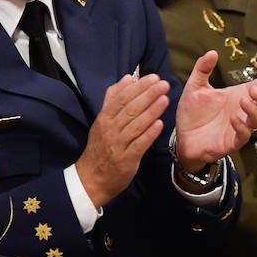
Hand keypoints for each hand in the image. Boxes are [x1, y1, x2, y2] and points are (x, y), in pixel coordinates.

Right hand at [75, 73, 170, 207]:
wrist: (91, 178)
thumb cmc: (100, 147)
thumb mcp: (102, 121)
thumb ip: (114, 99)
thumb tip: (128, 79)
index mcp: (104, 118)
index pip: (122, 98)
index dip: (139, 87)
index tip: (153, 78)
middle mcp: (110, 129)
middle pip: (130, 109)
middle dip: (148, 95)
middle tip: (163, 84)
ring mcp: (118, 145)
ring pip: (136, 125)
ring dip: (151, 111)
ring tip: (165, 99)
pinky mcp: (126, 160)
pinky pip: (139, 144)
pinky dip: (149, 134)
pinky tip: (160, 124)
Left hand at [173, 51, 256, 168]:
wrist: (182, 136)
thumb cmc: (192, 112)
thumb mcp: (195, 87)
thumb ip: (202, 69)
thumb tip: (212, 52)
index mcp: (238, 95)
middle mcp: (243, 111)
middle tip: (253, 90)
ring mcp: (240, 127)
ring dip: (254, 110)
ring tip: (241, 101)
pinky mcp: (232, 142)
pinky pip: (244, 136)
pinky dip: (242, 127)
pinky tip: (233, 119)